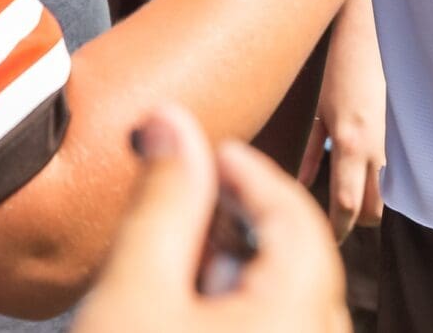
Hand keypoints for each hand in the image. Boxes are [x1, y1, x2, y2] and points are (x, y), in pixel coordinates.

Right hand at [74, 104, 347, 332]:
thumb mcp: (133, 288)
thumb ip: (162, 200)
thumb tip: (171, 120)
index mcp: (298, 314)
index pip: (295, 216)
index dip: (248, 171)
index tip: (200, 147)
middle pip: (297, 259)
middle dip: (240, 218)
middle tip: (183, 196)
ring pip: (286, 301)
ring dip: (236, 268)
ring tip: (175, 257)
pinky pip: (275, 330)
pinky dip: (240, 308)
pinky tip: (183, 308)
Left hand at [299, 0, 385, 240]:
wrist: (371, 39)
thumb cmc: (338, 72)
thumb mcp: (318, 113)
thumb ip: (310, 153)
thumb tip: (302, 186)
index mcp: (347, 143)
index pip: (345, 203)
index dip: (337, 229)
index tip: (327, 239)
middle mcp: (373, 149)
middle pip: (371, 210)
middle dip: (354, 224)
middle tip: (337, 223)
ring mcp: (393, 144)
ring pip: (388, 198)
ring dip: (371, 207)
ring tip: (354, 205)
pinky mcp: (404, 138)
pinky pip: (397, 175)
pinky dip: (385, 187)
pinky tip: (373, 185)